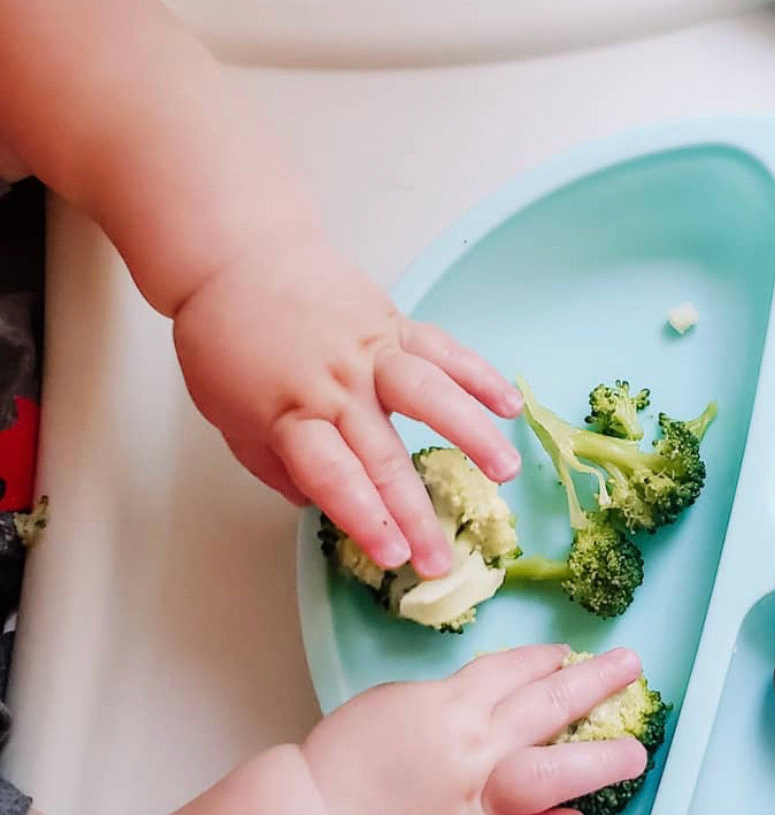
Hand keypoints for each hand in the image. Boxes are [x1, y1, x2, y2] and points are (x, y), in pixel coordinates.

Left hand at [172, 227, 522, 573]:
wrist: (236, 254)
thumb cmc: (225, 341)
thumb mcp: (230, 416)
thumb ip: (276, 463)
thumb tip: (320, 503)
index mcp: (291, 414)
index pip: (334, 477)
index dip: (365, 519)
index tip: (392, 558)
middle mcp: (336, 385)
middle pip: (383, 457)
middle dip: (415, 514)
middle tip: (442, 560)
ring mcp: (370, 351)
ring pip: (429, 395)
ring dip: (470, 436)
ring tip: (505, 473)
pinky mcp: (393, 321)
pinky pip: (443, 349)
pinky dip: (479, 375)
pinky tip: (510, 406)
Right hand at [301, 645, 649, 814]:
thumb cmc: (344, 758)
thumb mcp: (393, 703)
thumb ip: (446, 701)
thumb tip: (485, 698)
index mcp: (450, 706)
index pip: (511, 672)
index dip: (545, 661)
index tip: (569, 655)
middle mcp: (474, 750)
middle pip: (546, 708)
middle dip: (594, 683)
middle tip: (631, 667)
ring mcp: (477, 804)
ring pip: (549, 775)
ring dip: (597, 762)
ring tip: (635, 755)